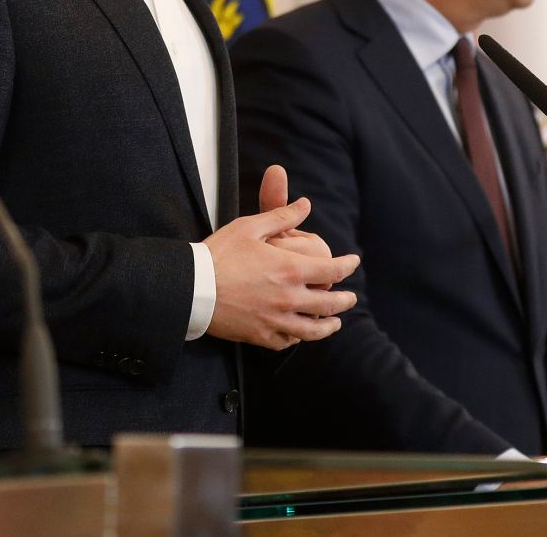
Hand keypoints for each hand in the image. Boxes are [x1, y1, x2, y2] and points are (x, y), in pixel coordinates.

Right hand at [204, 168, 357, 349]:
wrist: (193, 288)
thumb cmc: (219, 254)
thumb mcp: (249, 227)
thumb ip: (281, 216)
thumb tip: (305, 204)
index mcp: (291, 269)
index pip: (332, 270)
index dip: (347, 265)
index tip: (353, 262)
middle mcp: (289, 298)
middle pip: (329, 304)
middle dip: (344, 300)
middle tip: (351, 298)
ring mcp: (276, 320)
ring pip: (313, 330)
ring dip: (329, 326)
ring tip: (335, 323)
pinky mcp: (261, 335)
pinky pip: (287, 341)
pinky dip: (298, 338)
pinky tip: (300, 334)